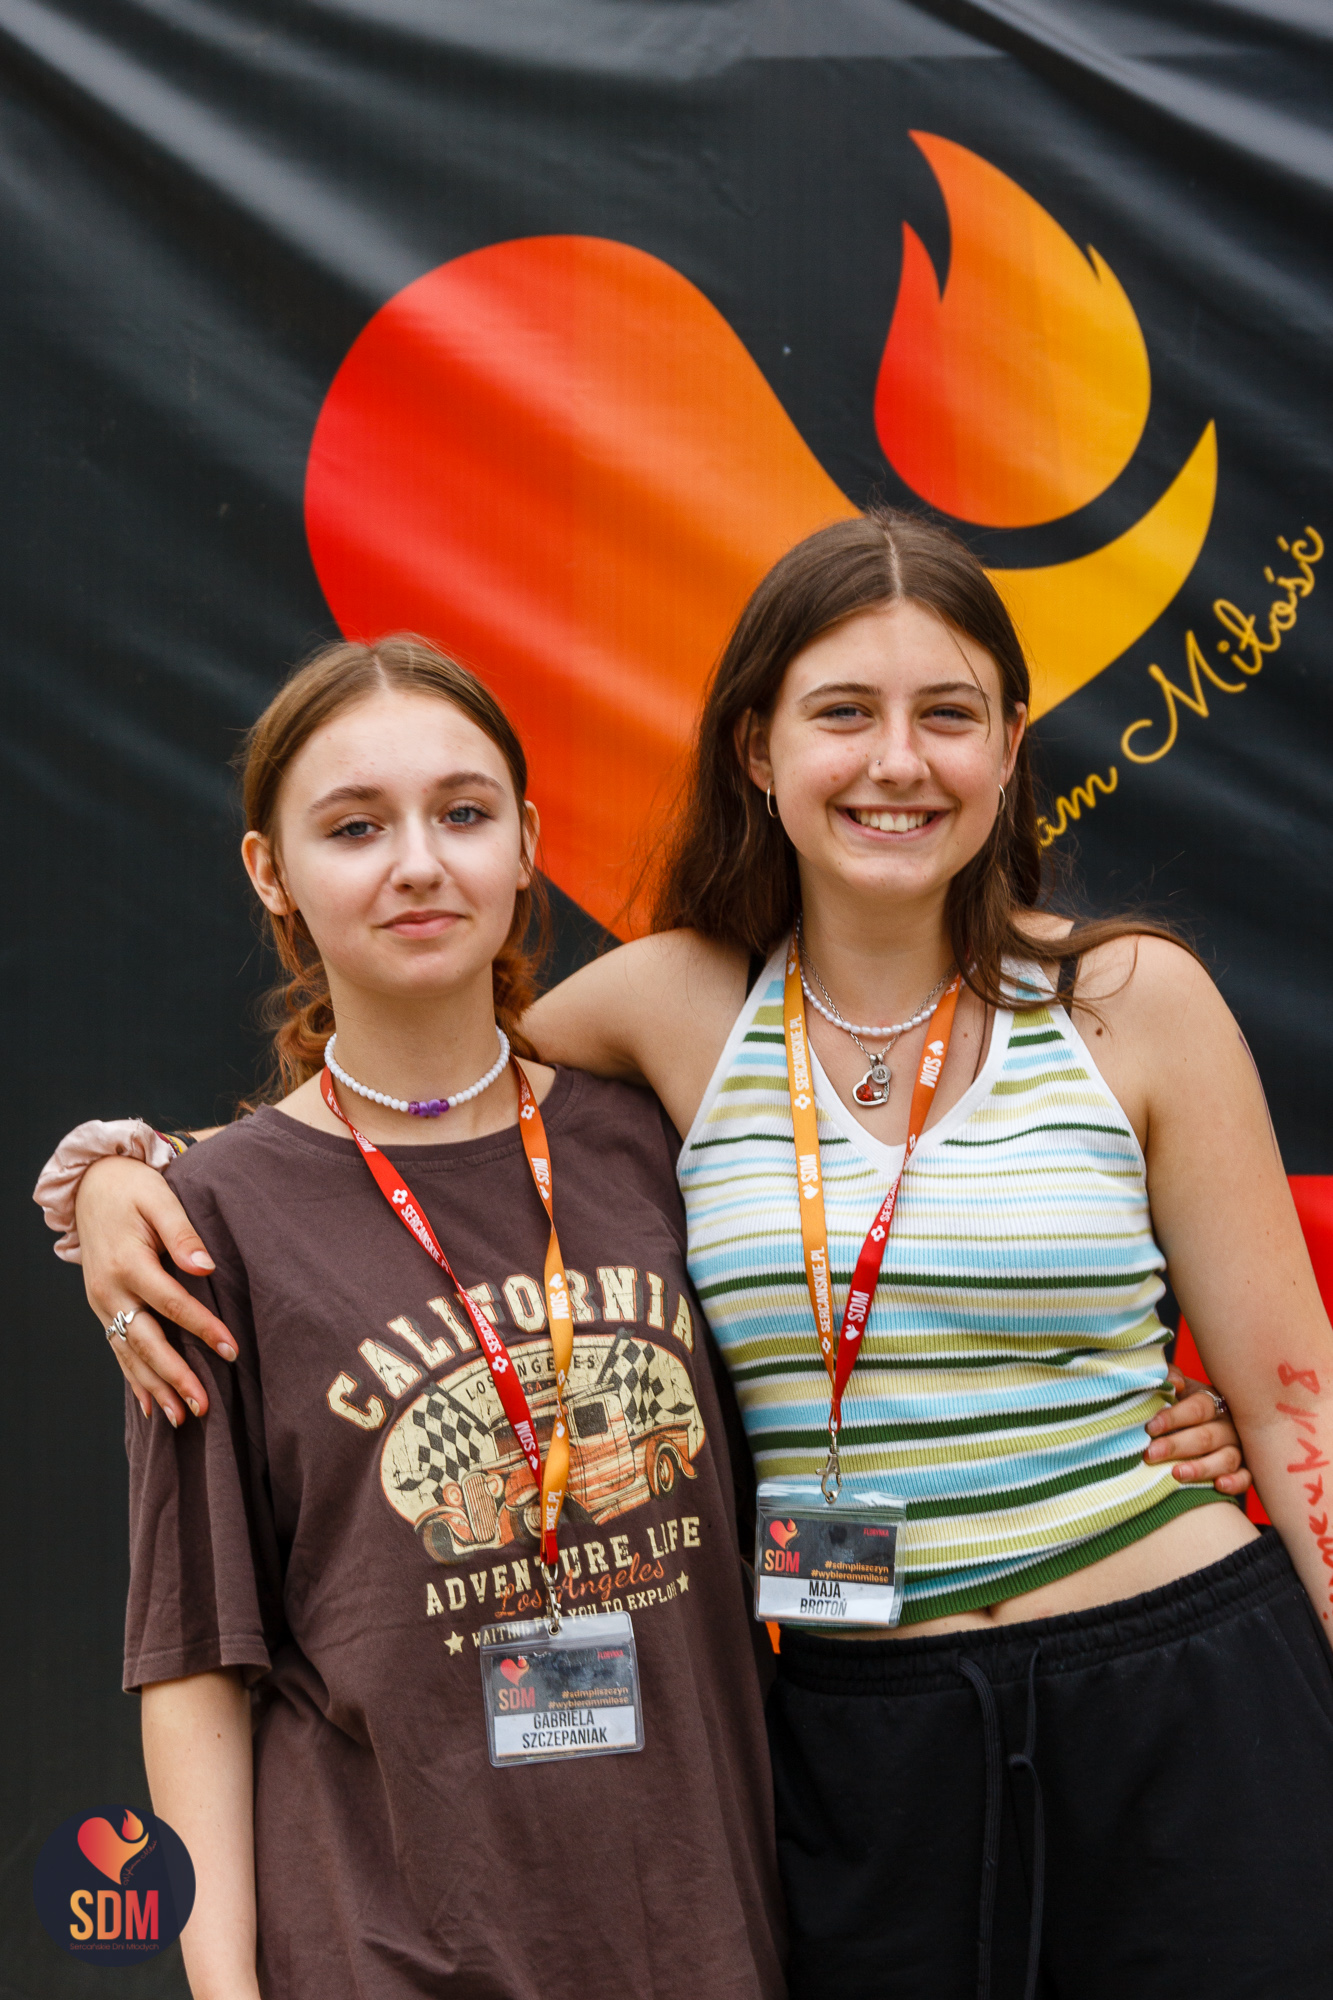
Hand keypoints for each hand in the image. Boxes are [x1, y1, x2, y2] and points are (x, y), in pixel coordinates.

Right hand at [77, 1155, 233, 1423]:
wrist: (91, 1186)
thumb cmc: (133, 1188)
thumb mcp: (160, 1197)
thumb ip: (182, 1232)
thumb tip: (205, 1267)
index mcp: (128, 1263)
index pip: (171, 1303)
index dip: (202, 1328)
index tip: (231, 1351)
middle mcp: (110, 1290)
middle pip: (147, 1341)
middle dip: (175, 1375)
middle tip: (202, 1406)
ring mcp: (102, 1303)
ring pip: (130, 1354)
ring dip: (155, 1387)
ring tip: (180, 1418)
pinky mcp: (102, 1308)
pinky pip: (118, 1350)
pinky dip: (135, 1379)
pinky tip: (151, 1405)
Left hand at [1143, 1363, 1250, 1496]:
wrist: (1199, 1425)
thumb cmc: (1182, 1406)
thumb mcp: (1177, 1389)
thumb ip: (1170, 1378)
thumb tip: (1174, 1382)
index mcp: (1213, 1401)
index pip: (1198, 1408)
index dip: (1174, 1417)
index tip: (1150, 1427)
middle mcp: (1229, 1425)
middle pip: (1207, 1436)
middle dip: (1176, 1446)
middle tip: (1151, 1454)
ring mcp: (1239, 1448)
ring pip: (1226, 1459)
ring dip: (1201, 1468)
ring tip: (1176, 1474)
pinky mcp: (1246, 1471)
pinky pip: (1246, 1478)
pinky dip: (1235, 1482)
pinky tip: (1218, 1486)